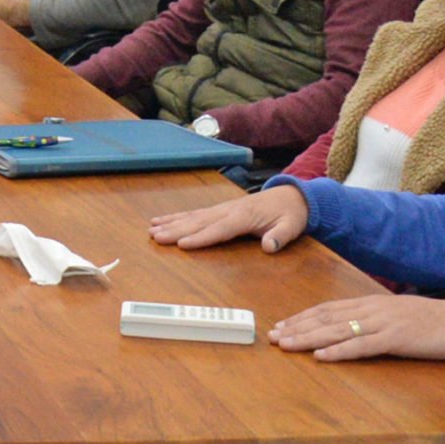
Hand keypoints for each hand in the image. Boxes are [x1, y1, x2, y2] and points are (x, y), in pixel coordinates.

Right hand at [148, 185, 310, 252]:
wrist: (292, 197)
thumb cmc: (290, 214)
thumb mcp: (291, 227)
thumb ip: (280, 237)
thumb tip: (269, 246)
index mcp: (244, 216)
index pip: (219, 229)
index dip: (201, 238)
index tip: (182, 244)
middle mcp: (228, 210)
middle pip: (199, 222)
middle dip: (176, 230)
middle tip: (156, 237)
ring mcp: (222, 209)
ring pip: (193, 217)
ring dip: (172, 223)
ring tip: (152, 229)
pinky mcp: (220, 210)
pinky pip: (195, 214)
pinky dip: (178, 217)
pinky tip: (164, 220)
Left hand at [269, 294, 444, 361]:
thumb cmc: (435, 323)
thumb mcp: (399, 318)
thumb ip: (376, 322)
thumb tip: (353, 330)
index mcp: (372, 304)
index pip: (329, 309)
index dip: (302, 317)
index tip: (281, 325)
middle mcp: (373, 310)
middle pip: (326, 318)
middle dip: (296, 327)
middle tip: (272, 336)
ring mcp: (384, 323)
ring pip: (337, 330)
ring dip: (308, 338)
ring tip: (285, 345)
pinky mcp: (397, 339)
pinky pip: (362, 346)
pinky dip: (339, 351)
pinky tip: (321, 356)